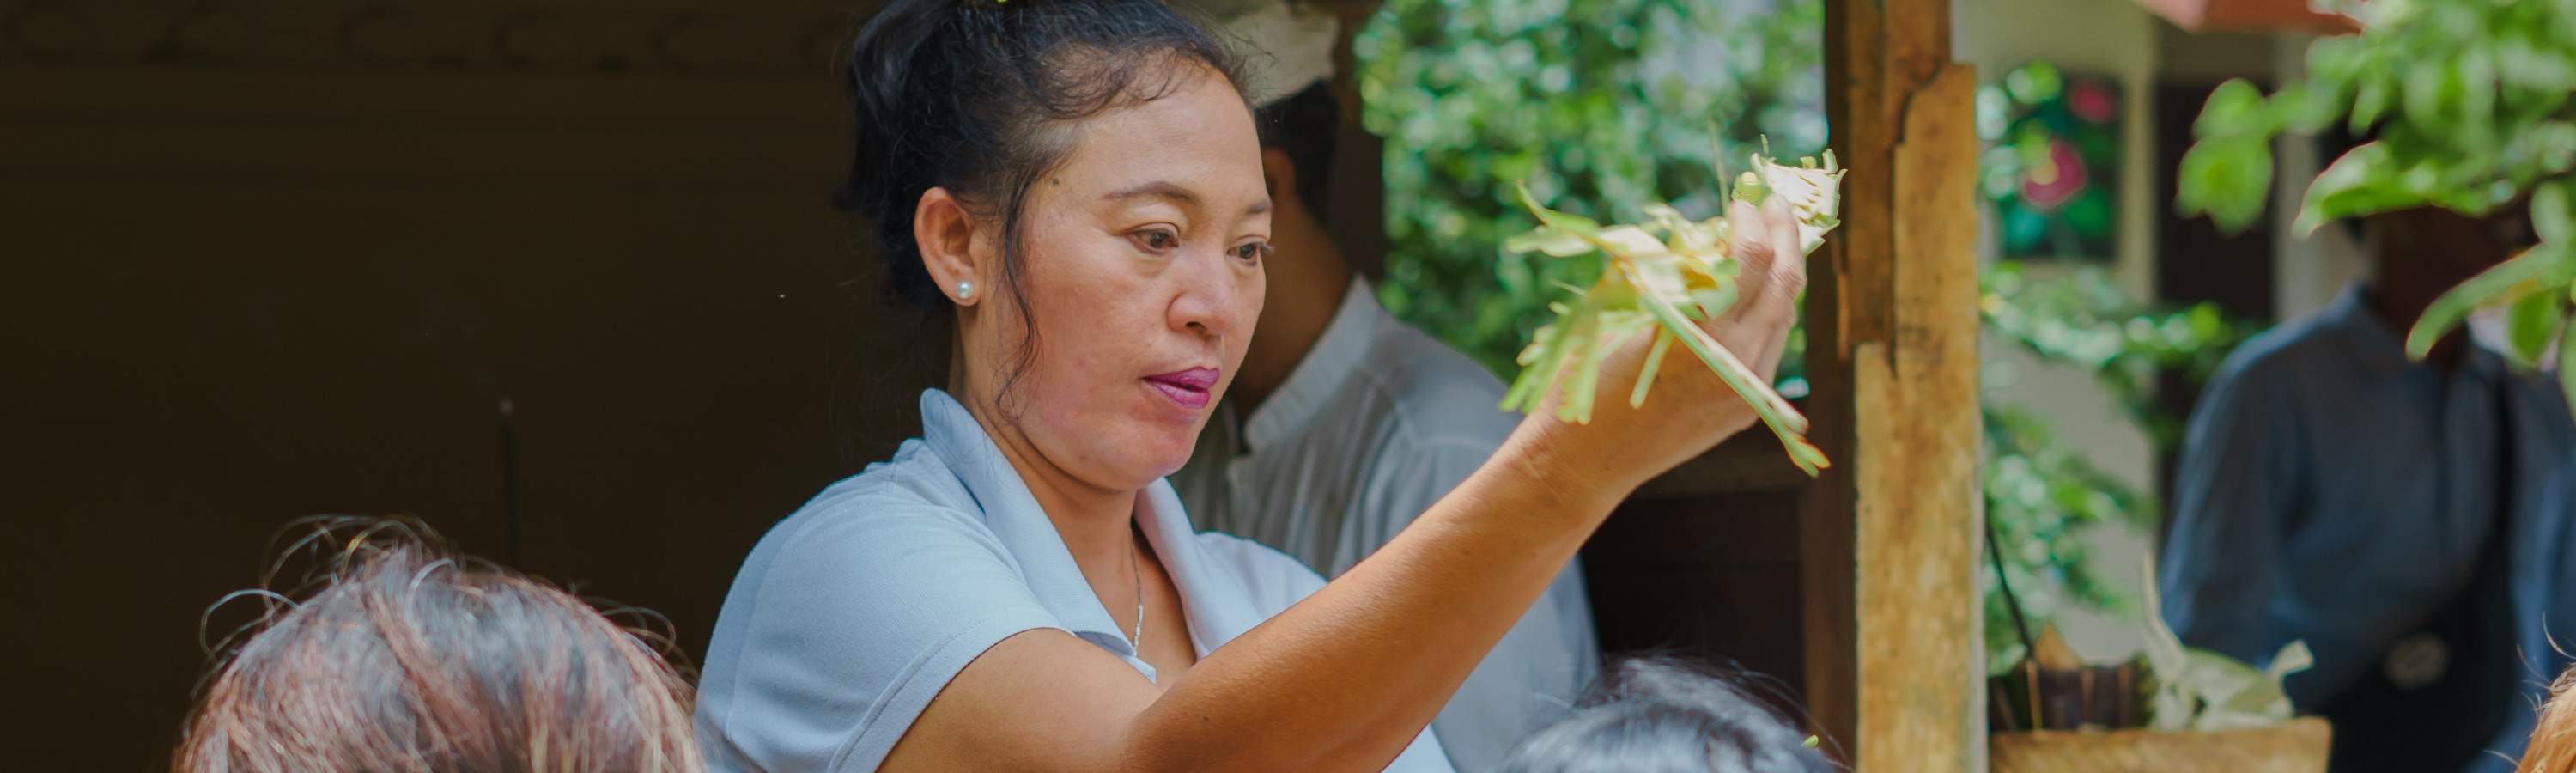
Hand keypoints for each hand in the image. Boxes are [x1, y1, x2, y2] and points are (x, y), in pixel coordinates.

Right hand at [1518, 197, 1807, 497]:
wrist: (1583, 461)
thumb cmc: (1586, 380)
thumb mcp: (1624, 314)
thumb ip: (1674, 279)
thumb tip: (1711, 237)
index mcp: (1699, 333)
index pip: (1750, 258)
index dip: (1752, 221)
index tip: (1742, 200)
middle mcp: (1734, 363)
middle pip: (1785, 283)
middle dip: (1785, 235)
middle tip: (1775, 204)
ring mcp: (1745, 391)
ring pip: (1784, 317)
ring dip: (1780, 274)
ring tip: (1768, 241)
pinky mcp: (1745, 410)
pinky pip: (1769, 350)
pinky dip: (1765, 313)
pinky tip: (1750, 294)